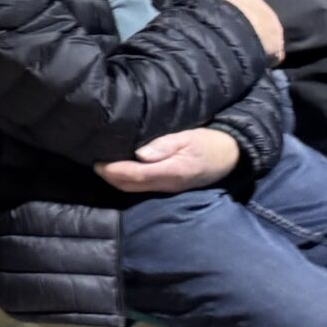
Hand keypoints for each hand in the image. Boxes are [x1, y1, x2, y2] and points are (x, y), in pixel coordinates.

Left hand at [95, 127, 241, 194]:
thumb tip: (141, 153)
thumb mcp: (189, 138)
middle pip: (131, 185)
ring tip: (103, 166)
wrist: (231, 156)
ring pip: (136, 189)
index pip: (136, 175)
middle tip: (95, 162)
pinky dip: (128, 180)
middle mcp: (168, 184)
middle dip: (110, 176)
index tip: (98, 162)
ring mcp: (169, 187)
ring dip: (117, 180)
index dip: (115, 171)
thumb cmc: (209, 143)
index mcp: (173, 171)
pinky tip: (120, 169)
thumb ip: (165, 145)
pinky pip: (143, 187)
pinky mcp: (169, 186)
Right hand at [209, 0, 286, 63]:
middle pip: (261, 21)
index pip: (250, 5)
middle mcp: (269, 15)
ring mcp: (276, 34)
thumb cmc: (225, 11)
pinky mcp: (277, 52)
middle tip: (240, 33)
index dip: (241, 11)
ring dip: (260, 41)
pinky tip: (256, 59)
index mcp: (255, 1)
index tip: (234, 16)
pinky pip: (272, 54)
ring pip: (268, 37)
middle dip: (253, 26)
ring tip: (247, 47)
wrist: (237, 32)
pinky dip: (266, 56)